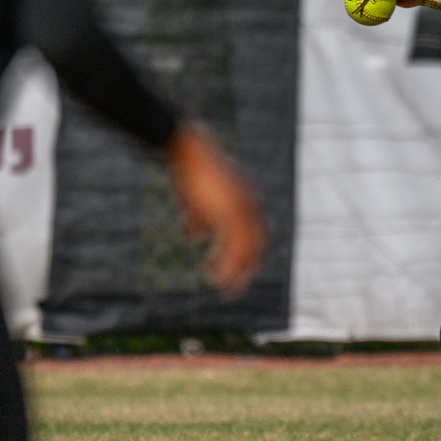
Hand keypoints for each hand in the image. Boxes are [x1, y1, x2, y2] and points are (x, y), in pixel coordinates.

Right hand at [165, 124, 264, 297]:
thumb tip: (195, 236)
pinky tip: (217, 278)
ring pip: (244, 249)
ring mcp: (240, 207)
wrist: (185, 150)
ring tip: (225, 289)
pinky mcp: (227, 210)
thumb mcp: (196, 199)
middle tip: (234, 290)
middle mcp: (248, 205)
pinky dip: (227, 265)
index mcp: (245, 201)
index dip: (247, 256)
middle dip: (245, 269)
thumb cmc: (189, 172)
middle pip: (254, 245)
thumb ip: (199, 217)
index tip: (239, 274)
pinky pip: (232, 245)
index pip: (254, 235)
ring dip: (235, 272)